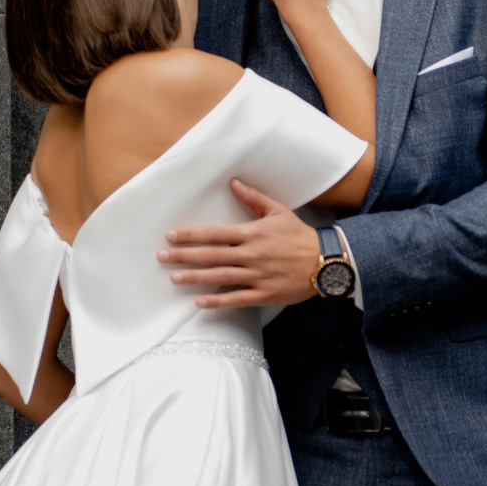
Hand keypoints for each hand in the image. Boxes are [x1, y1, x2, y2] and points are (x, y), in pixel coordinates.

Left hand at [159, 180, 323, 308]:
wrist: (325, 261)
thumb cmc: (299, 235)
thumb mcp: (278, 212)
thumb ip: (254, 198)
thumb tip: (233, 183)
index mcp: (253, 234)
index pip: (216, 233)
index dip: (192, 234)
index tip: (171, 234)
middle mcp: (252, 255)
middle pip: (212, 255)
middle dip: (184, 256)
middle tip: (162, 256)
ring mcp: (258, 276)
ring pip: (220, 277)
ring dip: (195, 277)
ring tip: (174, 278)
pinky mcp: (264, 294)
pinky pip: (237, 298)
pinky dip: (218, 301)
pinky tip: (200, 302)